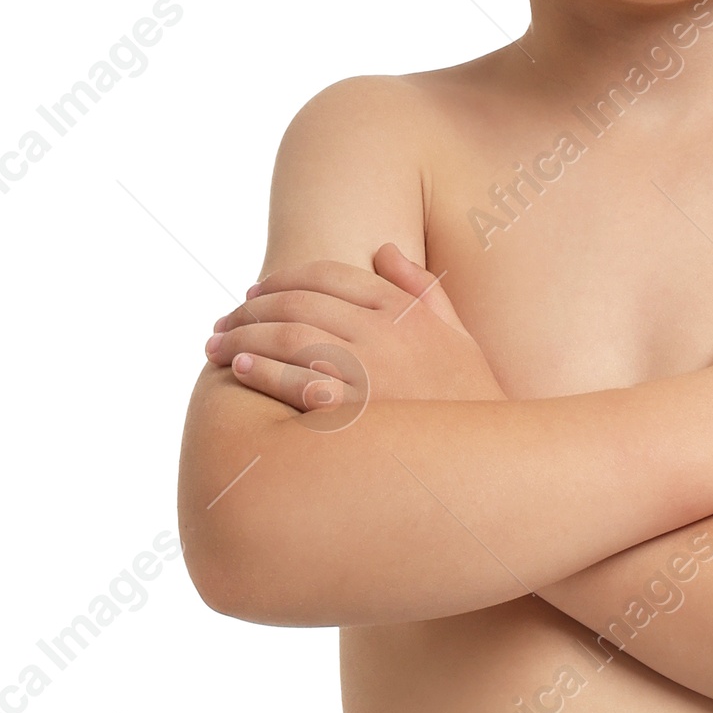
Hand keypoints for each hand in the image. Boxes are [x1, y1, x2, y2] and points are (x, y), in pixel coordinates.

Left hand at [205, 243, 504, 412]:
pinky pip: (294, 384)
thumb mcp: (460, 336)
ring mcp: (370, 373)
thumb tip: (386, 249)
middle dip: (250, 309)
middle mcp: (385, 334)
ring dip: (242, 337)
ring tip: (216, 345)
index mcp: (406, 311)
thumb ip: (423, 289)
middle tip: (222, 322)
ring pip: (287, 337)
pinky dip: (261, 372)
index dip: (283, 280)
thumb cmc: (474, 404)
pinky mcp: (355, 416)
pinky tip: (238, 370)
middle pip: (298, 303)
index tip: (255, 292)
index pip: (328, 277)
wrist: (495, 463)